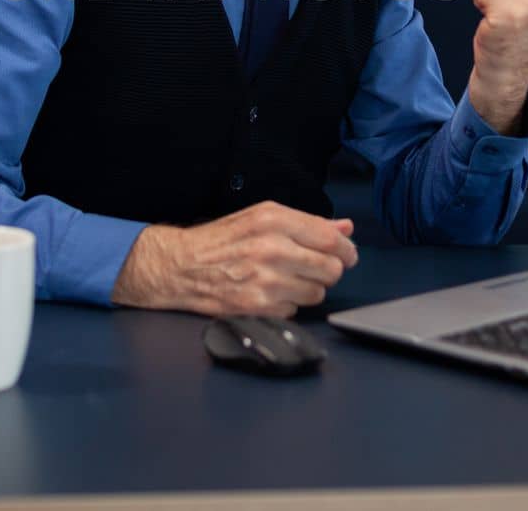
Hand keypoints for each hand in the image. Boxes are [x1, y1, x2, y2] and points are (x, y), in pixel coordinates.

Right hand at [110, 201, 358, 316]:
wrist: (181, 266)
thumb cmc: (222, 240)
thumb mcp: (261, 218)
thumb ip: (307, 224)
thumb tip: (345, 229)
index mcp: (274, 220)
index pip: (331, 239)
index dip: (346, 250)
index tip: (347, 254)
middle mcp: (271, 248)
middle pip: (331, 268)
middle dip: (328, 270)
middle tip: (315, 268)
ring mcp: (265, 280)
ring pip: (317, 292)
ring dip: (308, 289)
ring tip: (286, 279)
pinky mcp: (258, 306)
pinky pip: (295, 310)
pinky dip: (287, 304)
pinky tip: (269, 293)